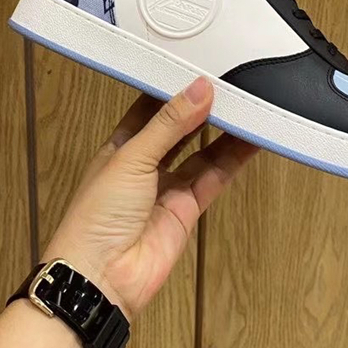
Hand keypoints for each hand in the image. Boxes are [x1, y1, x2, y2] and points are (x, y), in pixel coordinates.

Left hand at [43, 77, 258, 320]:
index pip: (150, 108)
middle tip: (229, 84)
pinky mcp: (188, 208)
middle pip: (180, 129)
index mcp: (121, 146)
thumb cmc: (97, 215)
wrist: (102, 277)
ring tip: (247, 105)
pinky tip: (250, 139)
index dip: (173, 90)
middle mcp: (145, 164)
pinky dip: (233, 158)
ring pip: (202, 151)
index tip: (198, 69)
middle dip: (202, 109)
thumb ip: (168, 123)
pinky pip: (214, 176)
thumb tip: (198, 89)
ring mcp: (168, 186)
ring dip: (223, 130)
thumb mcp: (131, 157)